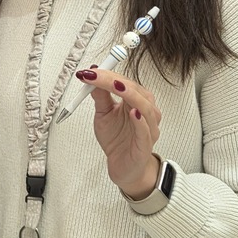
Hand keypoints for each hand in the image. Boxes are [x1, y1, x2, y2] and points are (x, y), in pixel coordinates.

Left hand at [75, 68, 161, 198]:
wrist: (123, 166)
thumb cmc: (118, 139)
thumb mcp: (104, 113)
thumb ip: (100, 96)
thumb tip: (92, 74)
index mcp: (136, 101)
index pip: (124, 82)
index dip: (107, 75)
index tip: (89, 71)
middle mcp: (146, 112)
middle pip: (135, 91)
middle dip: (114, 81)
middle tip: (95, 75)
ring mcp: (148, 128)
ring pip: (145, 107)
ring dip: (130, 95)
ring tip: (116, 86)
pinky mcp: (145, 145)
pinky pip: (145, 131)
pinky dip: (140, 121)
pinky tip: (134, 112)